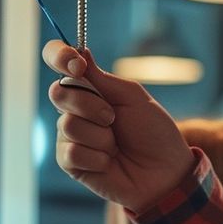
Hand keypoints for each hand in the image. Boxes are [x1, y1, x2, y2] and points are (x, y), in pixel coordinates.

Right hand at [43, 43, 193, 211]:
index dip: (58, 55)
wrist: (164, 172)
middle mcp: (74, 109)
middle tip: (113, 118)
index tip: (76, 63)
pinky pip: (72, 152)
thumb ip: (102, 78)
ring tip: (116, 146)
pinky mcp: (70, 162)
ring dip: (100, 136)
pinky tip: (109, 162)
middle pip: (58, 93)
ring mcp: (70, 136)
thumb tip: (79, 51)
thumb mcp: (133, 98)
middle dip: (90, 105)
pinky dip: (97, 157)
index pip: (57, 61)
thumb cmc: (153, 133)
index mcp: (89, 88)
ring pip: (67, 124)